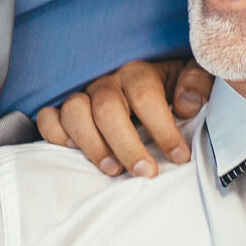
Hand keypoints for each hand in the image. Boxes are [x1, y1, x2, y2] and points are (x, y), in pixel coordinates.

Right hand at [34, 56, 211, 176]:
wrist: (148, 81)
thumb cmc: (170, 85)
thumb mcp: (191, 77)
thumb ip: (197, 83)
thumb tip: (187, 104)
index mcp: (139, 72)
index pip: (146, 97)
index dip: (163, 130)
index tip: (180, 156)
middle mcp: (107, 81)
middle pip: (107, 109)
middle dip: (127, 145)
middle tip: (146, 173)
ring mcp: (82, 94)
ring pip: (74, 112)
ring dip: (92, 144)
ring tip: (113, 170)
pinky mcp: (64, 109)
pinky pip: (48, 118)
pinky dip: (55, 135)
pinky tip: (75, 152)